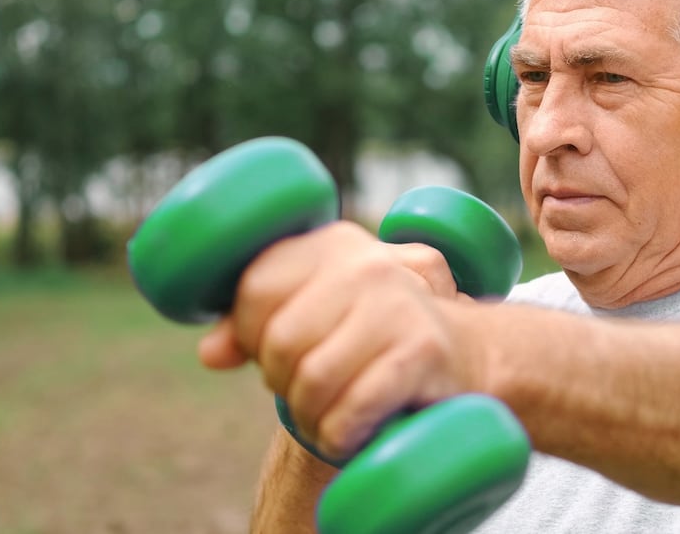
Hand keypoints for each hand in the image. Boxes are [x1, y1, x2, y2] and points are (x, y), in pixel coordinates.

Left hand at [197, 220, 484, 459]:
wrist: (469, 356)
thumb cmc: (376, 338)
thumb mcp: (320, 316)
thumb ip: (259, 326)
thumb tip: (210, 353)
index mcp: (333, 244)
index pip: (254, 289)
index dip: (252, 335)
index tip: (282, 352)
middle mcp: (365, 264)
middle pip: (279, 342)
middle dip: (284, 385)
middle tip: (311, 394)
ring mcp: (396, 305)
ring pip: (310, 382)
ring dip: (312, 419)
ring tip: (330, 418)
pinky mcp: (419, 352)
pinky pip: (348, 410)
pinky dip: (340, 435)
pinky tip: (352, 433)